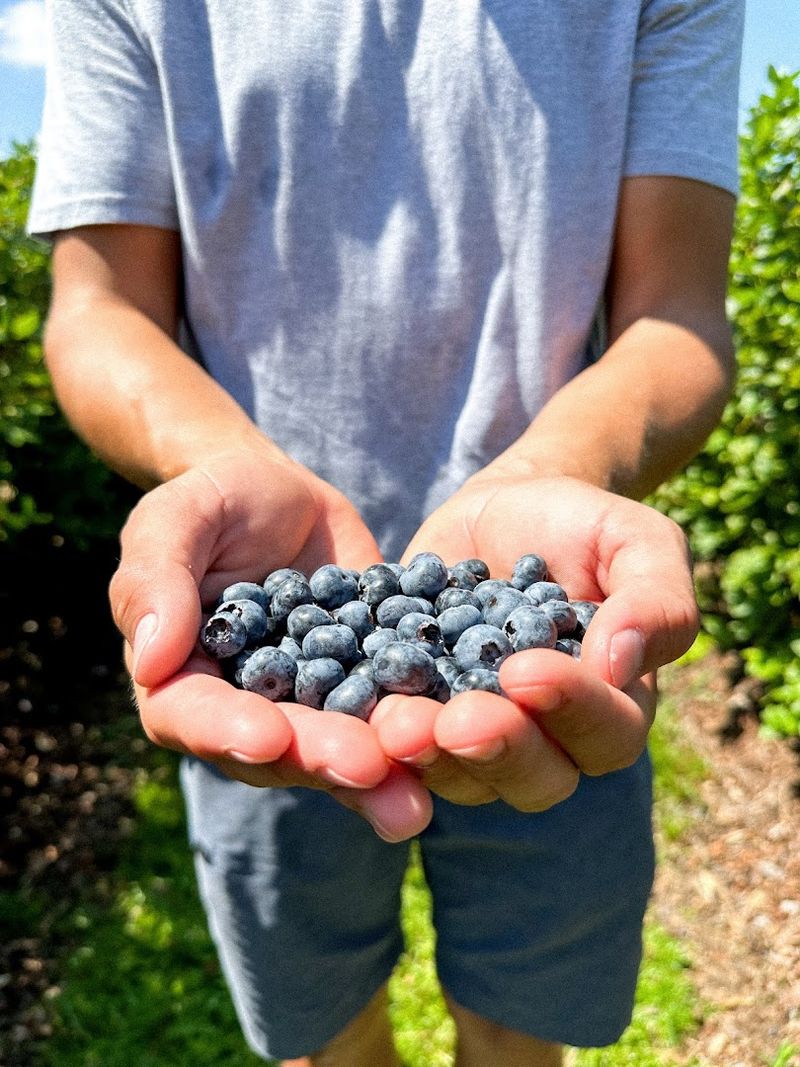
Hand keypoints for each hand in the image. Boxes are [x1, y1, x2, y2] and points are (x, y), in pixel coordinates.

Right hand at [109, 447, 432, 839]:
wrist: (285, 492)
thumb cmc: (216, 498)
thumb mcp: (176, 518)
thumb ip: (156, 579)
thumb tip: (150, 661)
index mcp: (182, 676)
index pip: (192, 715)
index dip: (228, 732)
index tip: (269, 738)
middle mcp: (245, 706)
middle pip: (276, 747)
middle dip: (321, 759)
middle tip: (370, 768)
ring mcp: (309, 702)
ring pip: (338, 745)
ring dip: (378, 769)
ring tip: (419, 792)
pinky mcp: (364, 684)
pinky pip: (389, 710)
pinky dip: (419, 728)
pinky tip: (456, 737)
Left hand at [372, 473, 698, 811]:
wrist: (506, 508)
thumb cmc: (584, 526)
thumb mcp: (636, 540)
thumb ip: (655, 600)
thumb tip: (621, 666)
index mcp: (613, 706)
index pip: (607, 732)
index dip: (570, 709)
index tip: (524, 668)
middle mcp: (549, 738)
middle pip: (535, 778)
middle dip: (495, 750)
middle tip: (455, 720)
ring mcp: (479, 735)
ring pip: (463, 776)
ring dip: (429, 756)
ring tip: (396, 722)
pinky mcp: (421, 715)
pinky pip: (400, 747)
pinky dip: (376, 738)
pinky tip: (354, 711)